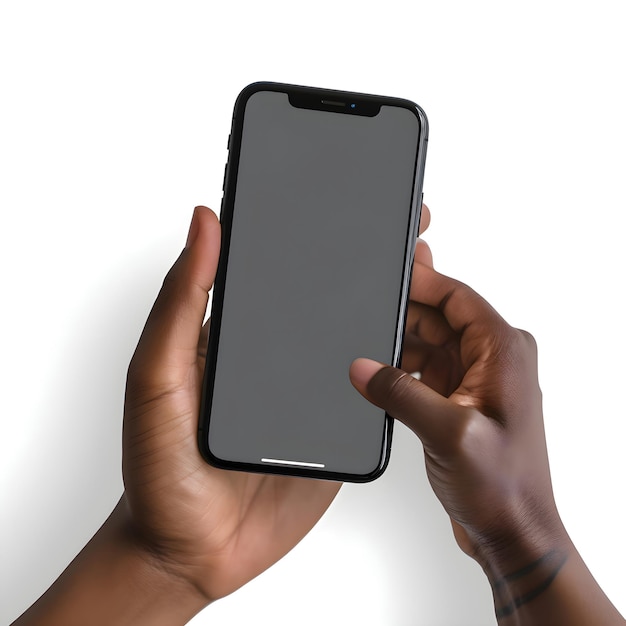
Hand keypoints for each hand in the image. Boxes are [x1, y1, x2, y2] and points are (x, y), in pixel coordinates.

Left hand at [122, 202, 429, 602]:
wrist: (190, 550)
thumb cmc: (161, 468)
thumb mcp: (156, 375)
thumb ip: (181, 303)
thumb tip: (205, 222)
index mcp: (236, 331)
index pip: (278, 265)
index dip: (310, 227)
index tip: (343, 193)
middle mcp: (277, 353)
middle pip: (327, 294)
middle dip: (368, 258)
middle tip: (404, 225)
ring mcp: (309, 390)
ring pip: (356, 336)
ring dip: (388, 303)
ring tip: (423, 270)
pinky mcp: (333, 427)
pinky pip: (370, 389)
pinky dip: (396, 363)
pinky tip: (419, 340)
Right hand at [350, 244, 623, 623]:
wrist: (511, 530)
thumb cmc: (503, 486)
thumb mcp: (448, 432)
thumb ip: (400, 393)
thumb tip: (363, 367)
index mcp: (502, 351)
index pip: (458, 297)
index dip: (423, 281)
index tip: (392, 272)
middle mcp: (493, 359)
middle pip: (440, 316)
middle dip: (404, 314)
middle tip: (369, 314)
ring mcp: (477, 379)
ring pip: (430, 342)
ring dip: (401, 345)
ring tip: (371, 351)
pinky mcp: (461, 399)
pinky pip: (427, 367)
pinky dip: (404, 369)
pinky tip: (383, 377)